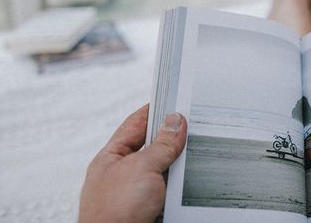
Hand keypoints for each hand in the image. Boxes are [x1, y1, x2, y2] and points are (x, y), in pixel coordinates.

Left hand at [79, 105, 187, 222]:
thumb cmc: (113, 215)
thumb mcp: (142, 168)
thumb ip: (161, 144)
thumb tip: (176, 122)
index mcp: (112, 158)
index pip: (136, 124)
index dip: (156, 109)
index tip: (175, 98)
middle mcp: (124, 175)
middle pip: (155, 148)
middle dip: (174, 140)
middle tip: (195, 128)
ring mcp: (138, 195)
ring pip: (167, 172)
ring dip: (181, 167)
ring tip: (197, 157)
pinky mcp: (151, 211)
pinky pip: (174, 193)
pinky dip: (185, 189)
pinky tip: (195, 184)